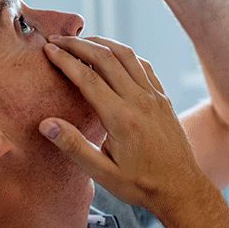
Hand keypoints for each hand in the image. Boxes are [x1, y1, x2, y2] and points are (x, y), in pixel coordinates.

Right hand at [37, 35, 205, 211]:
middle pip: (106, 58)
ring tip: (81, 40)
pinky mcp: (163, 97)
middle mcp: (140, 100)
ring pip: (127, 56)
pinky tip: (113, 55)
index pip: (88, 78)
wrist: (182, 188)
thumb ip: (74, 146)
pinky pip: (143, 65)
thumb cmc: (141, 185)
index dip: (65, 60)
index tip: (48, 49)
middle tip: (58, 39)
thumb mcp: (103, 174)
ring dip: (102, 43)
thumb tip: (45, 124)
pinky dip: (124, 54)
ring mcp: (155, 96)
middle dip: (79, 44)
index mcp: (122, 118)